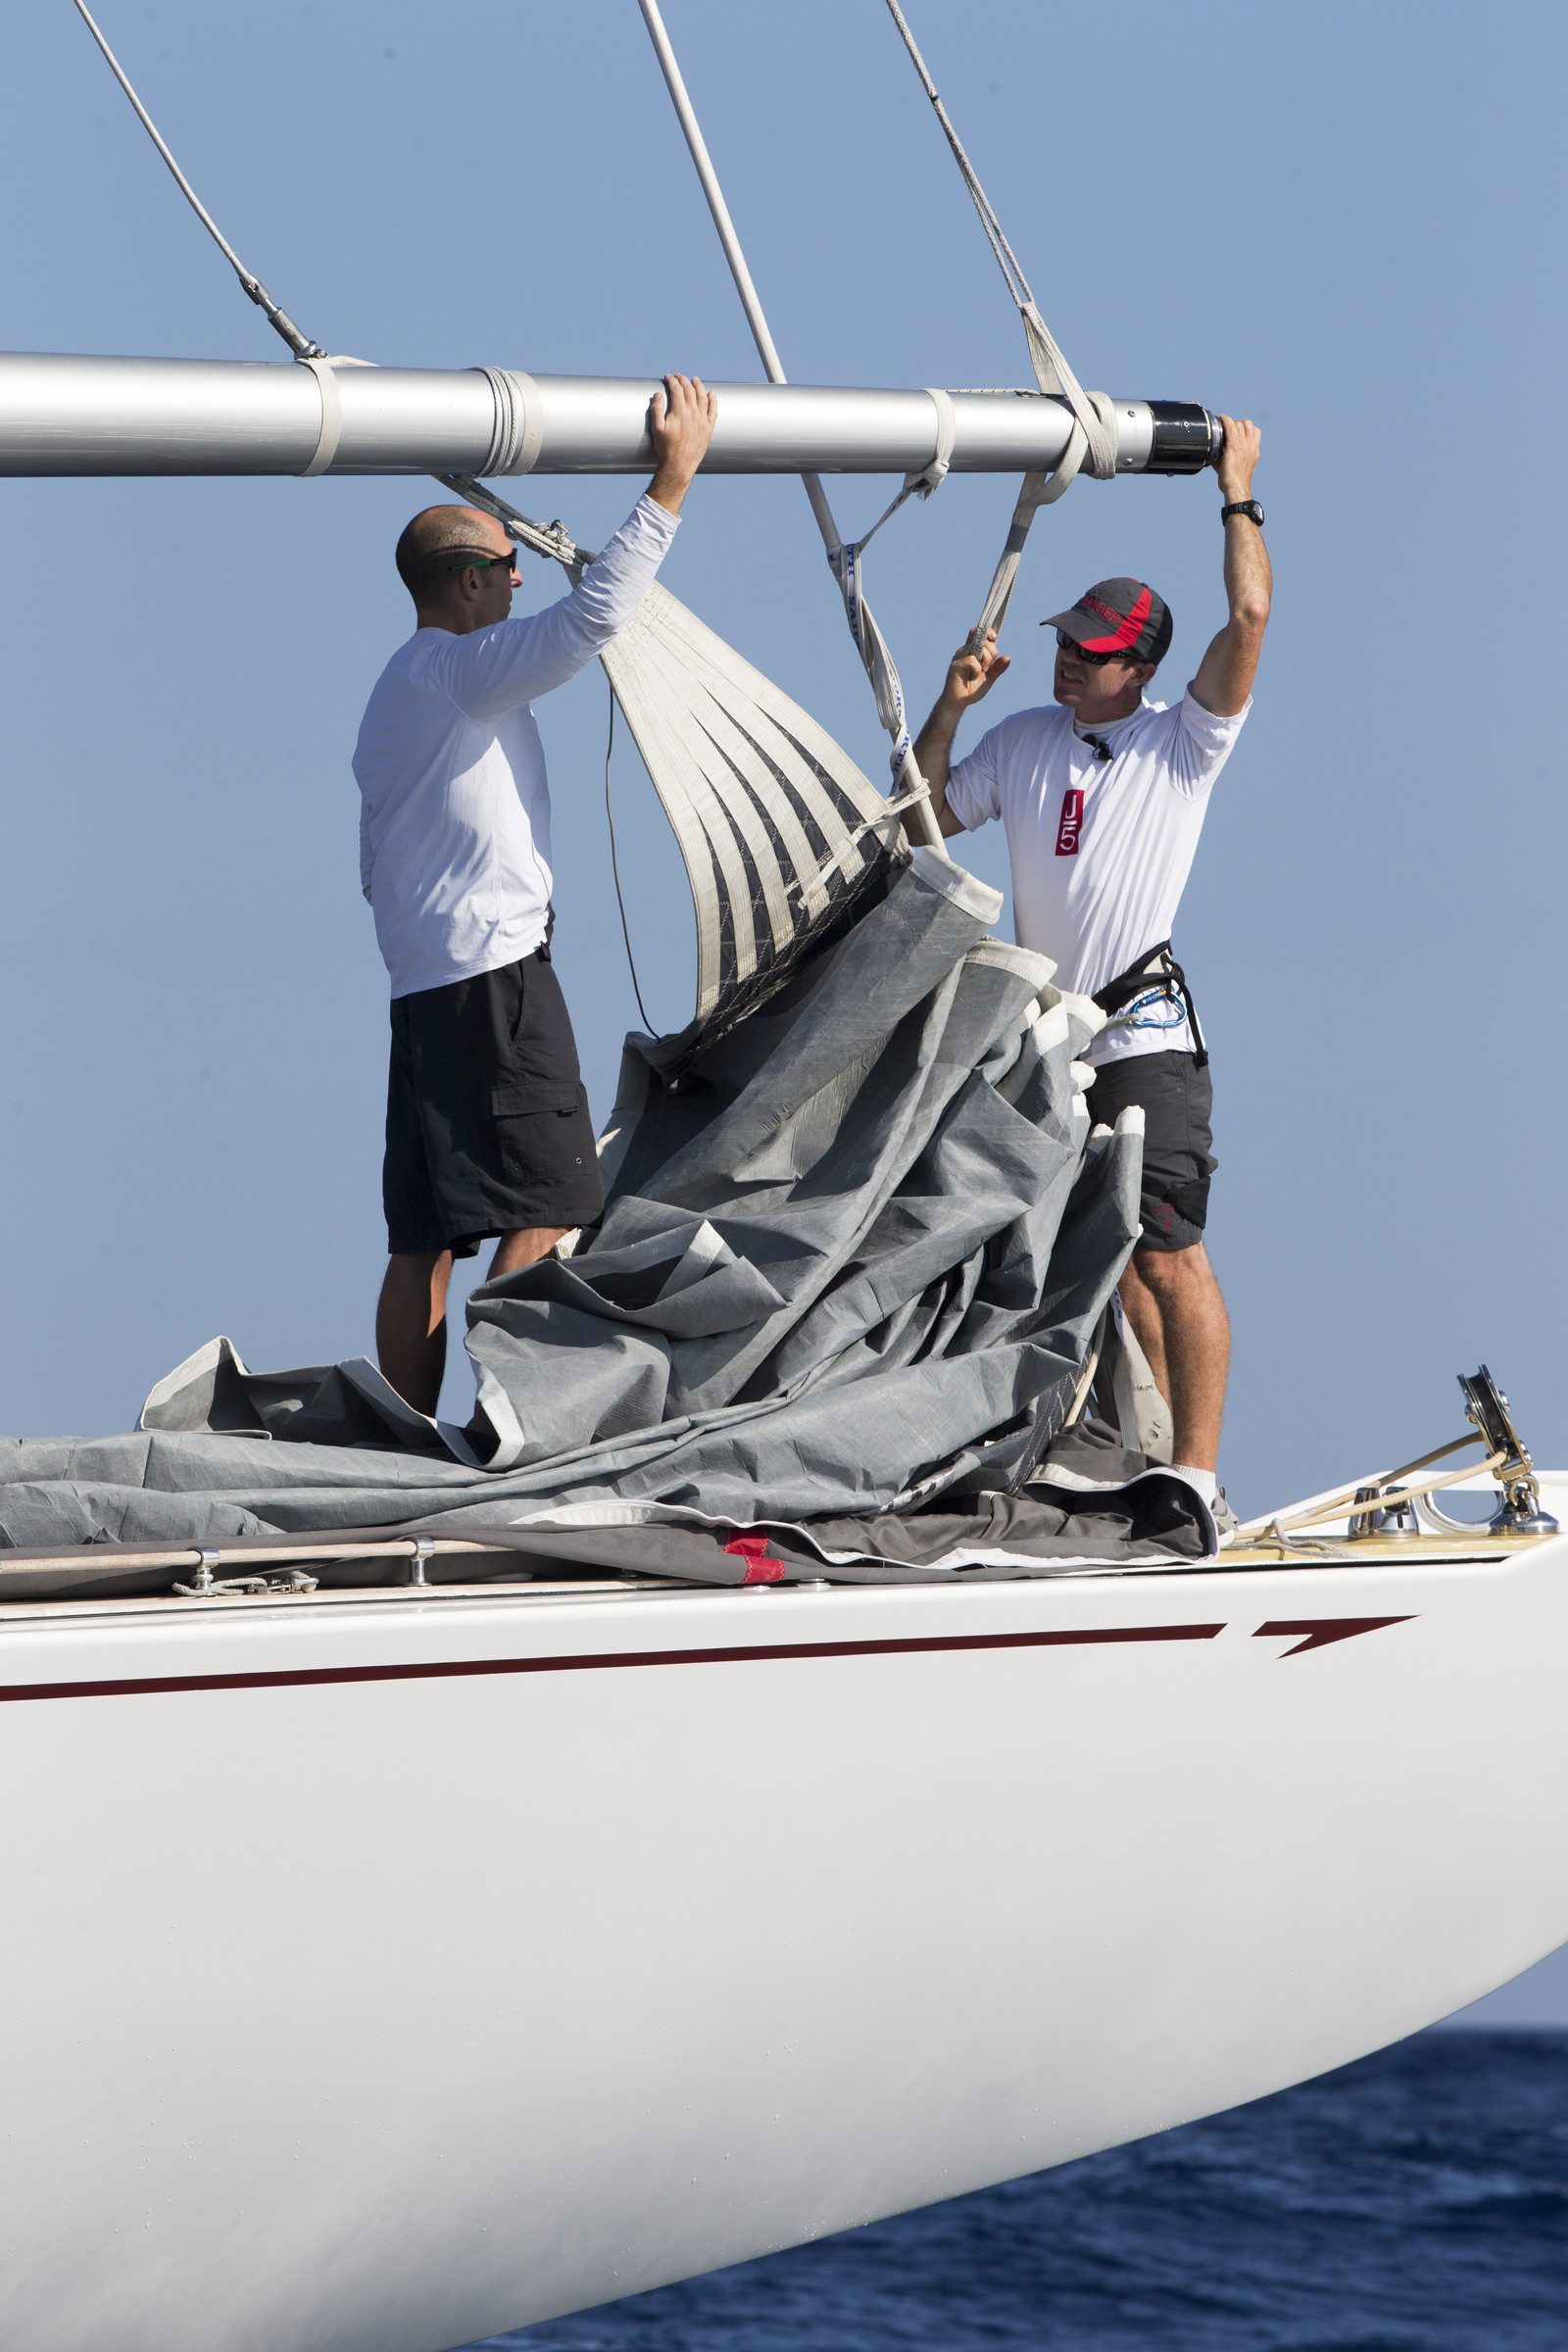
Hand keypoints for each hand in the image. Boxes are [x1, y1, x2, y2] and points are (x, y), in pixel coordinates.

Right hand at [647, 373, 718, 513]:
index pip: (677, 389)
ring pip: (702, 397)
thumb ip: (656, 409)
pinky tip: (711, 393)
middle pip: (690, 390)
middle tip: (678, 376)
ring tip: (694, 379)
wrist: (679, 466)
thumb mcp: (656, 429)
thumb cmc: (666, 449)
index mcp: (680, 412)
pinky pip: (713, 410)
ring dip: (698, 386)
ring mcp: (703, 420)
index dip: (672, 381)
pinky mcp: (709, 428)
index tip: (667, 377)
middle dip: (683, 380)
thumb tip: (658, 394)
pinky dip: (713, 400)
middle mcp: (693, 413)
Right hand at [940, 630, 1009, 717]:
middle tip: (987, 667)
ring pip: (979, 647)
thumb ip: (997, 668)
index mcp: (971, 651)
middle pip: (982, 639)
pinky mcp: (956, 665)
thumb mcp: (989, 678)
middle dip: (992, 652)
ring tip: (981, 672)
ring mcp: (959, 657)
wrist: (957, 703)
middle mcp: (964, 651)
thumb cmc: (970, 689)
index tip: (994, 638)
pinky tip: (971, 677)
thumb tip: (1007, 658)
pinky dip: (977, 670)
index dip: (988, 632)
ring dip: (986, 660)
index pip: (978, 632)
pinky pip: (972, 661)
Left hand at [1215, 413, 1260, 502]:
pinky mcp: (1233, 445)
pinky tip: (1221, 419)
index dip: (1247, 429)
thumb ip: (1231, 457)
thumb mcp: (1237, 467)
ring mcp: (1243, 444)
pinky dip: (1225, 421)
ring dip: (1232, 423)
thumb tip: (1215, 454)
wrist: (1236, 487)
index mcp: (1254, 451)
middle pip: (1248, 425)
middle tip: (1229, 429)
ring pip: (1240, 424)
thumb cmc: (1234, 482)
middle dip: (1239, 424)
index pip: (1256, 432)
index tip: (1238, 431)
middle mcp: (1251, 445)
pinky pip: (1230, 427)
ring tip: (1224, 426)